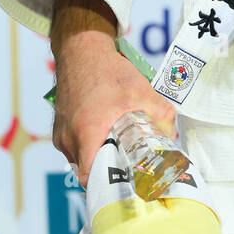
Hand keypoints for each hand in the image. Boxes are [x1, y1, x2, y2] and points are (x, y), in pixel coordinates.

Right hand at [52, 30, 176, 188]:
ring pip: (79, 157)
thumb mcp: (140, 90)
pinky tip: (104, 131)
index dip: (106, 184)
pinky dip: (88, 144)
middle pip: (86, 169)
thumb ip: (160, 113)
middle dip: (107, 170)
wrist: (81, 49)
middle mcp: (69, 138)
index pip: (89, 177)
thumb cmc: (107, 70)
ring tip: (117, 146)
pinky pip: (74, 145)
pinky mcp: (59, 126)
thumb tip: (173, 134)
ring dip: (97, 155)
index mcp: (87, 133)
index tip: (123, 183)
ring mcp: (61, 133)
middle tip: (127, 166)